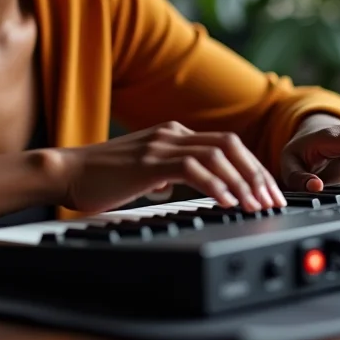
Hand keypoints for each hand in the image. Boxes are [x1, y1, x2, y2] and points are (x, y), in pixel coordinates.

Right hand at [55, 121, 287, 213]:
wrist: (67, 172)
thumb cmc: (102, 177)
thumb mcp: (144, 171)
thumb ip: (167, 172)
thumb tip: (184, 186)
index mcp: (173, 134)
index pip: (226, 144)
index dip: (252, 167)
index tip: (268, 191)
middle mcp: (172, 134)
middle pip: (230, 145)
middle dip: (256, 173)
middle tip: (272, 199)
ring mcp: (160, 145)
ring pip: (217, 155)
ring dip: (242, 181)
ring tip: (255, 204)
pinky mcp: (149, 162)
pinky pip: (192, 169)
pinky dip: (215, 185)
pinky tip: (227, 202)